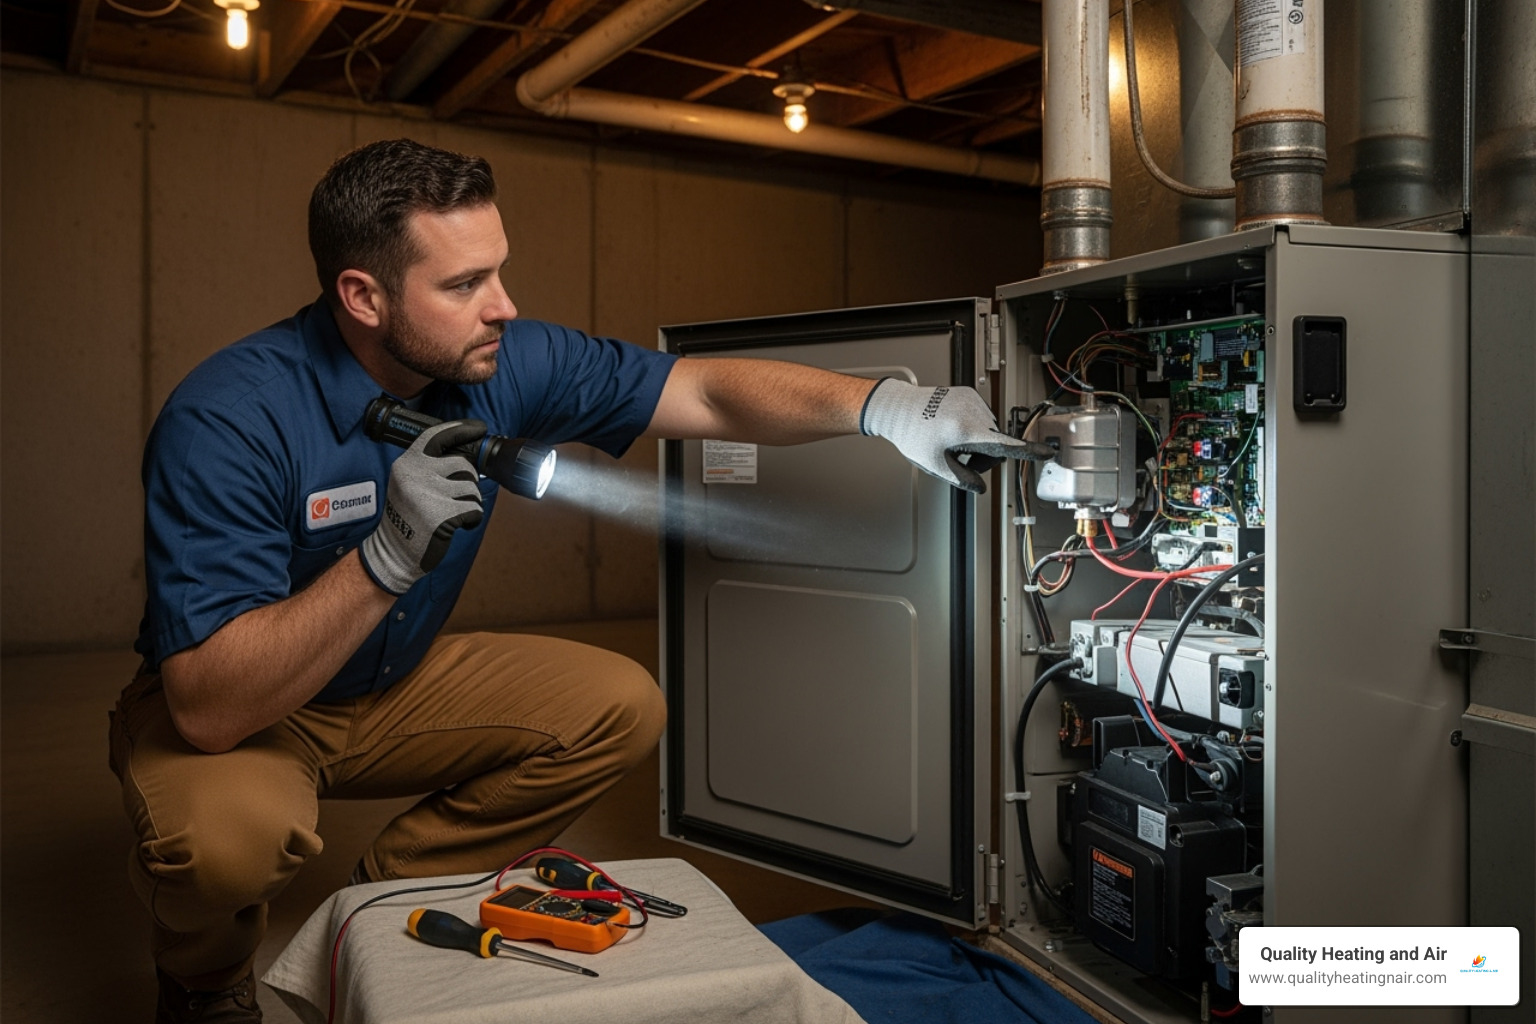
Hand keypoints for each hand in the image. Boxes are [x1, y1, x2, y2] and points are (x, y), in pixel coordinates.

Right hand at [361, 419, 486, 594]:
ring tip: (451, 513)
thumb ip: (430, 466)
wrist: (394, 552)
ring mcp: (427, 494)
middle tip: (455, 498)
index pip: (437, 436)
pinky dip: (472, 519)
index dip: (461, 429)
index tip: (479, 428)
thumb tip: (467, 455)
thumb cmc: (408, 518)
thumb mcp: (409, 483)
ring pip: (472, 488)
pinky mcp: (440, 515)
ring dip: (470, 502)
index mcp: (406, 463)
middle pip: (463, 464)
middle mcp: (414, 474)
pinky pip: (474, 509)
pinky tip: (457, 525)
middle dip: (468, 481)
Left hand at [860, 378, 1055, 492]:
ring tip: (950, 440)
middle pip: (995, 443)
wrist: (898, 407)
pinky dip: (972, 426)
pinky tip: (951, 428)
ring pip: (989, 430)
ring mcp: (972, 400)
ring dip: (977, 441)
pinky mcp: (968, 393)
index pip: (1006, 445)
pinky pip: (980, 416)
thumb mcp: (935, 464)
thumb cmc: (912, 434)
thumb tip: (979, 487)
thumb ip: (961, 479)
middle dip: (982, 456)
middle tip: (956, 459)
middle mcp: (973, 412)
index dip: (1029, 452)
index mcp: (967, 430)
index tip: (1047, 452)